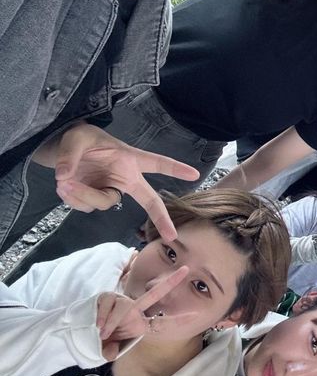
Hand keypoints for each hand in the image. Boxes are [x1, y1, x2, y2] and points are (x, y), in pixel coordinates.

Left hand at [52, 123, 199, 240]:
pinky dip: (72, 198)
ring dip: (83, 195)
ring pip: (103, 203)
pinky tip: (65, 186)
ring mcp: (110, 190)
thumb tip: (65, 178)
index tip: (194, 174)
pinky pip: (86, 207)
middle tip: (172, 236)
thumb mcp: (76, 139)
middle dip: (161, 218)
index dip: (176, 168)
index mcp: (129, 160)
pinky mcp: (94, 199)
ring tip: (65, 182)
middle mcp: (125, 178)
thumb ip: (70, 156)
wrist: (62, 150)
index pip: (157, 163)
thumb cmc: (79, 139)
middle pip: (149, 200)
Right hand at [96, 266, 194, 359]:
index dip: (178, 320)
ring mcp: (121, 302)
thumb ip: (111, 350)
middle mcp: (135, 310)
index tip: (197, 314)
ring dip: (113, 322)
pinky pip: (109, 304)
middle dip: (171, 281)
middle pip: (155, 294)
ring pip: (125, 306)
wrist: (82, 329)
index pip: (162, 322)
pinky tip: (97, 324)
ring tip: (103, 332)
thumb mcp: (109, 348)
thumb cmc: (102, 338)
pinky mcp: (107, 297)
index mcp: (140, 324)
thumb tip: (110, 354)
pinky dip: (103, 316)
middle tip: (187, 269)